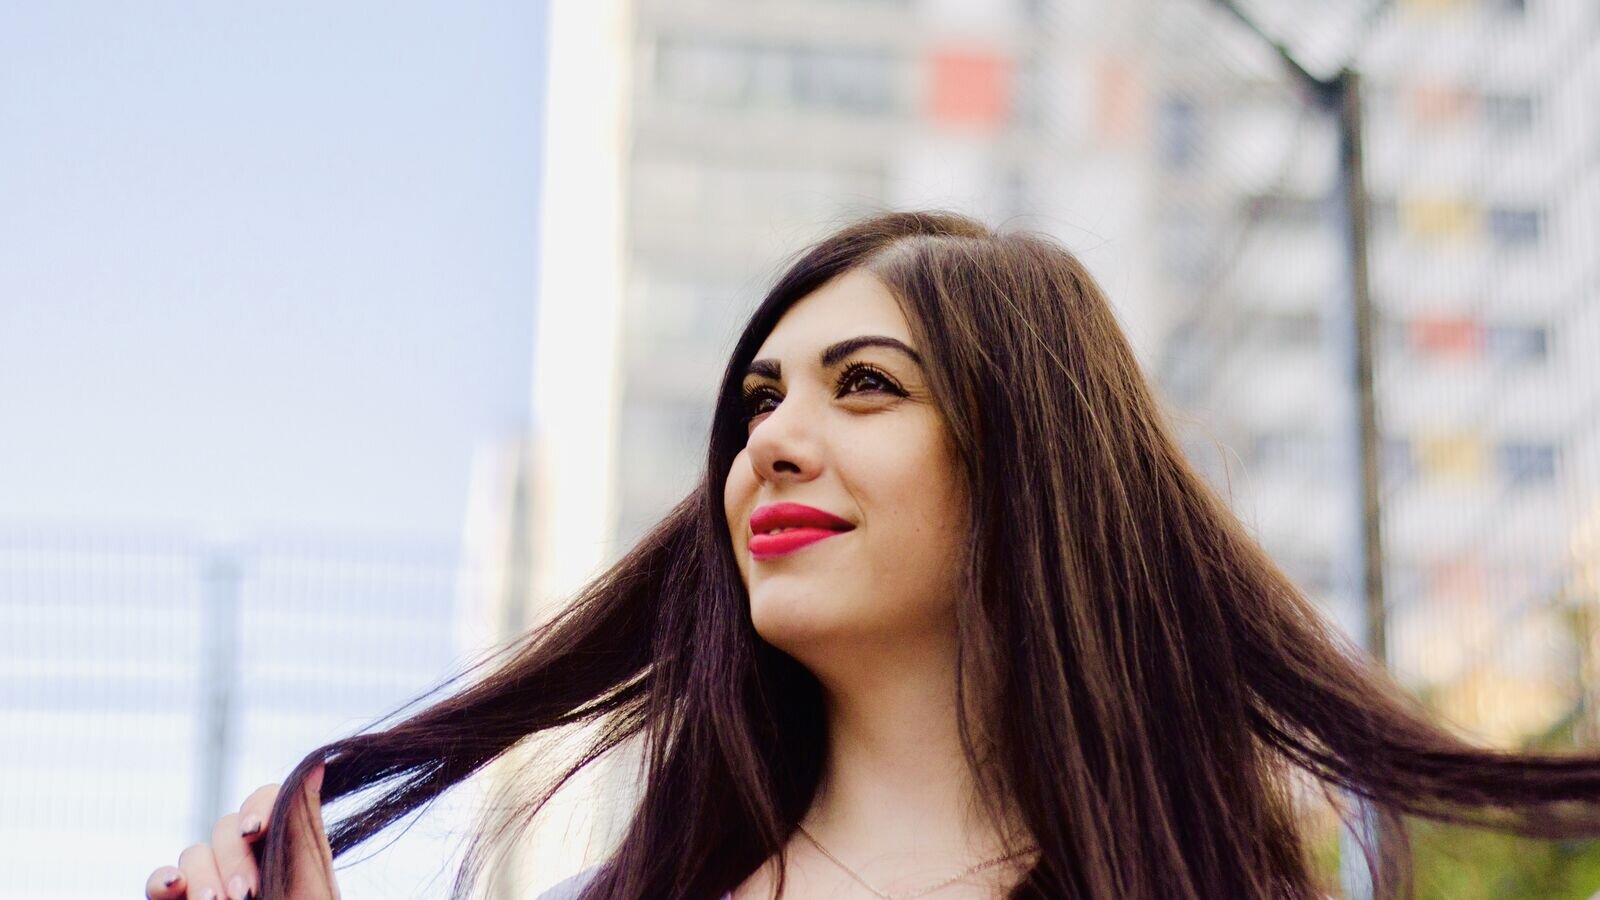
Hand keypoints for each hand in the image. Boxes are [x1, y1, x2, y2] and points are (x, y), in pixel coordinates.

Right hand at [145, 763, 339, 899]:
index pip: (268, 801)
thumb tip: (319, 763)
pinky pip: (161, 882)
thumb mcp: (310, 887)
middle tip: (245, 896)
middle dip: (233, 858)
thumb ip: (305, 832)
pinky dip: (162, 881)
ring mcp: (212, 883)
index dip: (261, 805)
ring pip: (194, 852)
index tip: (260, 830)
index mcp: (288, 848)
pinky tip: (173, 892)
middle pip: (228, 827)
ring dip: (202, 876)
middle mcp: (249, 860)